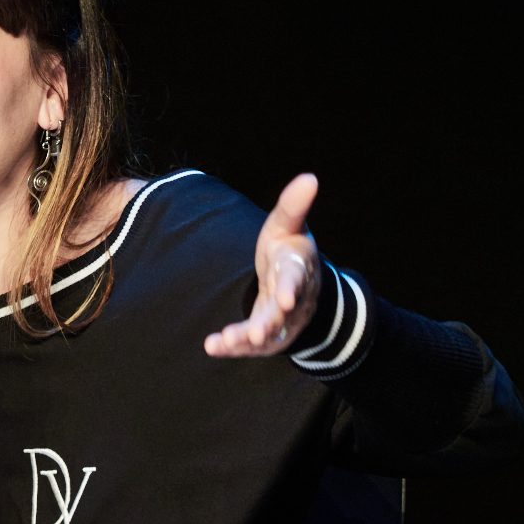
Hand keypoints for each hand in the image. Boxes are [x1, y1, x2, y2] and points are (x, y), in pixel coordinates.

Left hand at [205, 174, 320, 356]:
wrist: (302, 287)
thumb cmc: (288, 250)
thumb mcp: (288, 226)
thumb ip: (293, 206)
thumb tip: (310, 177)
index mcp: (299, 270)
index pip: (296, 279)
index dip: (291, 289)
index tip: (285, 299)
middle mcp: (295, 300)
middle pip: (282, 313)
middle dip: (270, 323)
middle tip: (255, 332)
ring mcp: (283, 322)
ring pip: (267, 334)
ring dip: (248, 338)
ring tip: (228, 341)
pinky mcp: (268, 336)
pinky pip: (251, 345)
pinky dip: (233, 347)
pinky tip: (213, 347)